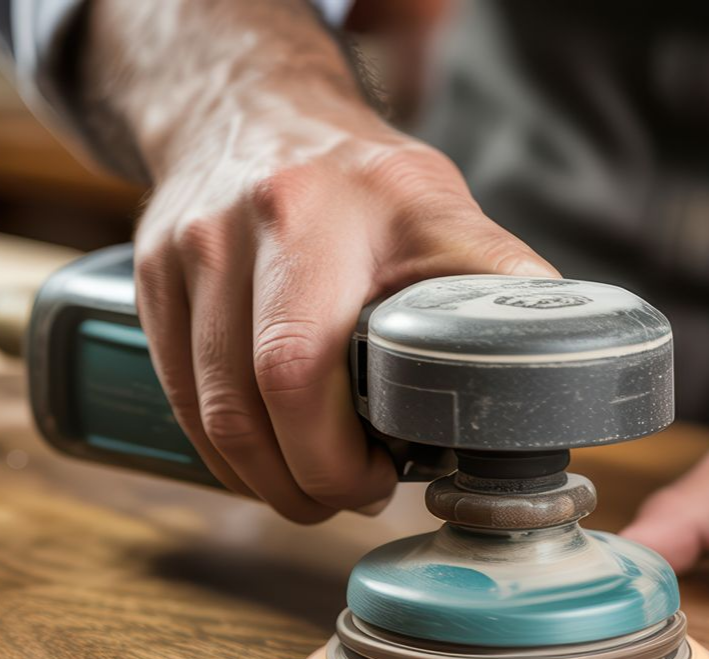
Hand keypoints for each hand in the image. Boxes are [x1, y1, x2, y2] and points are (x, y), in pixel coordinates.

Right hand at [87, 0, 553, 522]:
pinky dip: (226, 456)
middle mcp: (253, 224)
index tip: (387, 478)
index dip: (341, 456)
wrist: (259, 112)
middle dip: (310, 481)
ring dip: (267, 481)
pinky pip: (181, 400)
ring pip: (214, 415)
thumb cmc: (370, 187)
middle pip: (257, 401)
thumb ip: (501, 292)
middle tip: (356, 496)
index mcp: (337, 211)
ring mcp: (190, 250)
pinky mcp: (153, 278)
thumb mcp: (450, 217)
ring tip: (317, 489)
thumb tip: (556, 381)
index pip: (307, 366)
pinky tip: (268, 464)